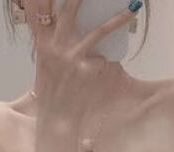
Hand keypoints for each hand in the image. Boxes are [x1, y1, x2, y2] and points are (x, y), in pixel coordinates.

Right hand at [31, 0, 136, 120]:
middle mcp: (55, 47)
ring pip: (99, 32)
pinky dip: (103, 67)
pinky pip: (102, 61)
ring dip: (118, 20)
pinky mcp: (85, 71)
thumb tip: (65, 25)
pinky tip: (94, 80)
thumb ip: (52, 43)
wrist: (56, 120)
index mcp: (43, 43)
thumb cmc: (52, 93)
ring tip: (132, 8)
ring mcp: (71, 58)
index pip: (41, 11)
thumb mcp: (45, 65)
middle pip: (69, 10)